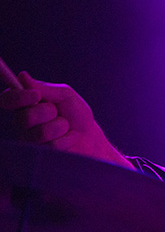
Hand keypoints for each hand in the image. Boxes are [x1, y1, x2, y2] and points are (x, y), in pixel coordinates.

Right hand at [0, 72, 132, 167]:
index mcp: (23, 104)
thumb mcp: (65, 95)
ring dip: (60, 127)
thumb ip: (46, 89)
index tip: (36, 95)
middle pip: (26, 117)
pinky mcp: (39, 155)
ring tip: (64, 127)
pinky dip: (66, 139)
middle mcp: (20, 122)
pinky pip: (52, 146)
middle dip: (49, 113)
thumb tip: (22, 76)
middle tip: (58, 113)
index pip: (7, 100)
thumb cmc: (76, 114)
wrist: (89, 137)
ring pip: (41, 132)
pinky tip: (67, 139)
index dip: (18, 98)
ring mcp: (27, 140)